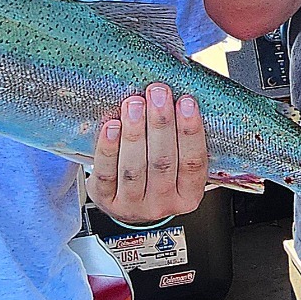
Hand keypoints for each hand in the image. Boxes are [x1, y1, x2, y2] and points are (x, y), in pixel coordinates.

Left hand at [87, 83, 208, 224]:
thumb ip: (181, 142)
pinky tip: (111, 126)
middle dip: (160, 123)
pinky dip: (108, 148)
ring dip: (135, 132)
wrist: (126, 201)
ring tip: (134, 104)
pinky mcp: (107, 201)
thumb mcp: (178, 167)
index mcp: (188, 196)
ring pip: (134, 168)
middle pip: (163, 162)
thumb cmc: (157, 174)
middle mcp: (163, 205)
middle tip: (157, 93)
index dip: (190, 131)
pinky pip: (106, 174)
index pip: (193, 163)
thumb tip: (180, 99)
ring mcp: (133, 206)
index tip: (186, 101)